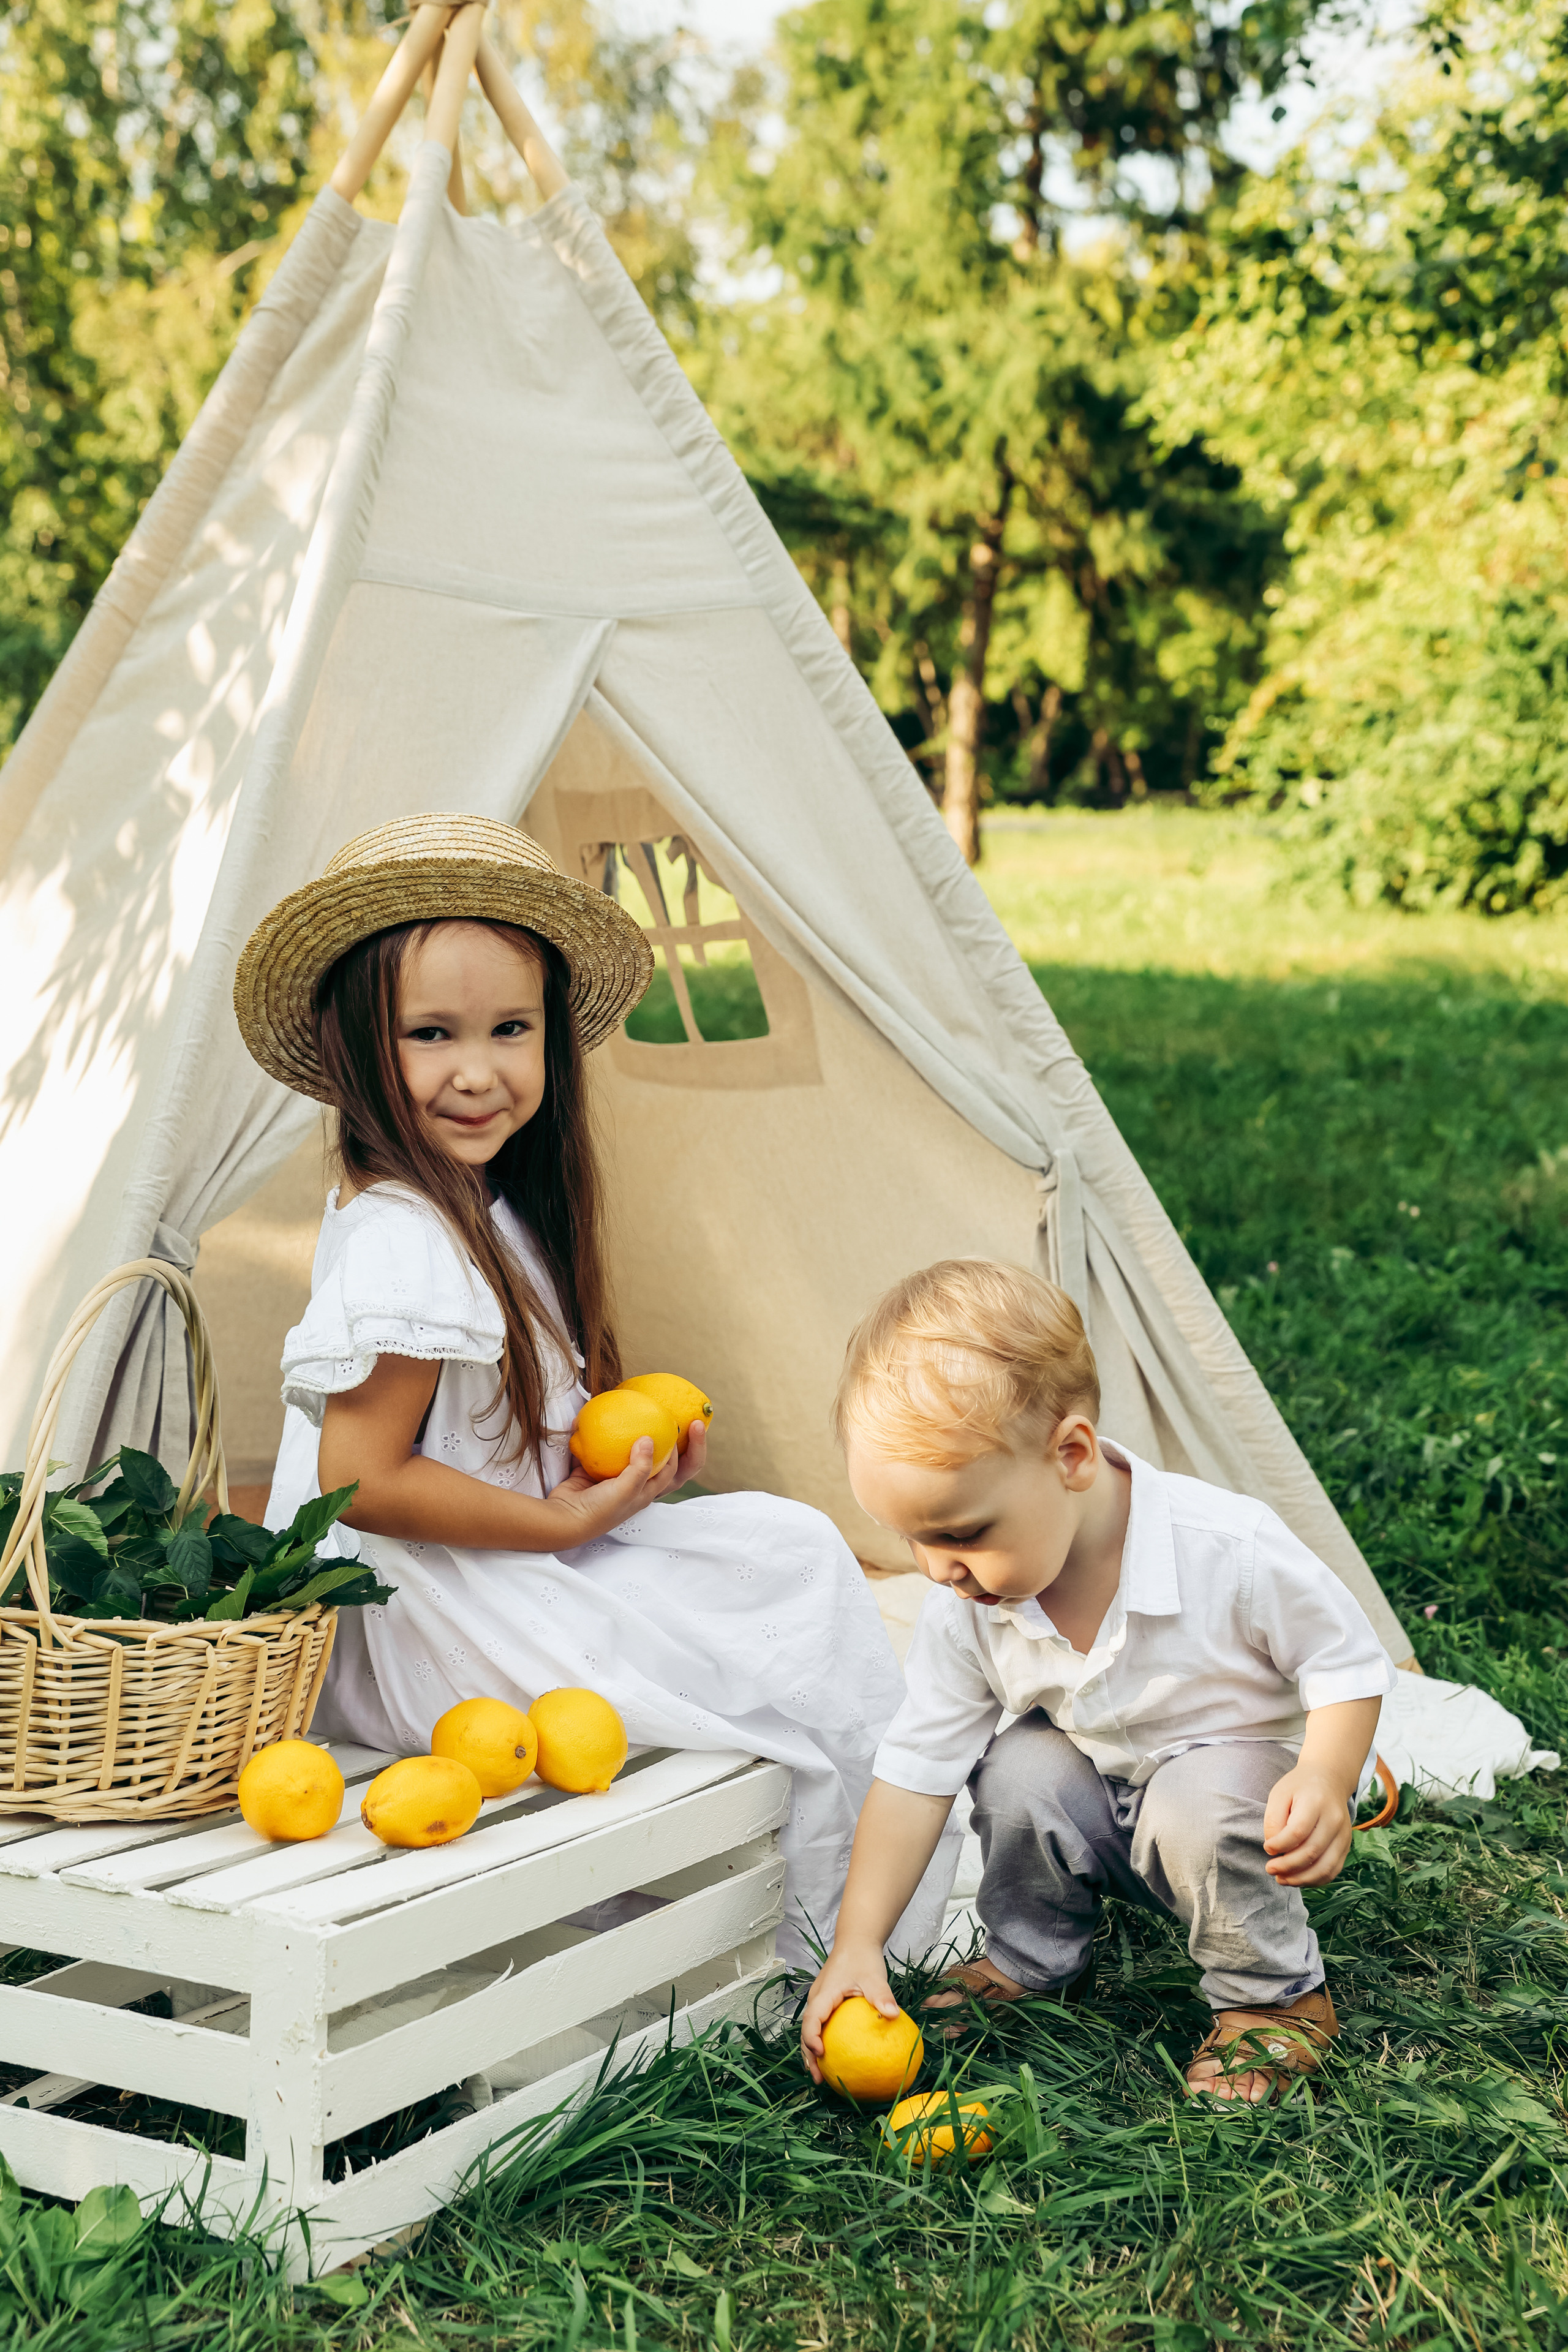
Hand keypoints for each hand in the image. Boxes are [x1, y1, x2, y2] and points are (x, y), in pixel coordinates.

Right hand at [544, 1416, 708, 1547]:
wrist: (564, 1518)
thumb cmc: (599, 1510)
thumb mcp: (626, 1490)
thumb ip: (640, 1467)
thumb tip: (648, 1438)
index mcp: (643, 1492)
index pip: (667, 1470)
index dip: (675, 1452)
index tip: (673, 1430)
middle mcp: (629, 1484)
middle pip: (646, 1460)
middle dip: (652, 1441)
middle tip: (654, 1419)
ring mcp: (609, 1477)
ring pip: (621, 1453)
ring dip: (623, 1437)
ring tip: (628, 1415)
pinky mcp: (590, 1471)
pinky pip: (596, 1451)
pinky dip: (596, 1438)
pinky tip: (596, 1421)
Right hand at [800, 1943, 898, 2084]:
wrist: (856, 1941)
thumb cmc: (863, 1957)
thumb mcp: (874, 1976)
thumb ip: (881, 1995)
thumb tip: (893, 2015)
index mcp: (824, 1993)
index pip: (811, 2019)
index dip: (811, 2038)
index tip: (821, 2054)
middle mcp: (817, 1999)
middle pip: (806, 2031)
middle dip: (809, 2056)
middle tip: (819, 2078)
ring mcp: (820, 2001)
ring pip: (811, 2030)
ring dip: (813, 2052)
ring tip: (823, 2075)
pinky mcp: (826, 2003)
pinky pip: (821, 2025)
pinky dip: (823, 2041)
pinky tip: (838, 2056)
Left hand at [1263, 1763, 1354, 1886]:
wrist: (1329, 1779)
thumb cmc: (1299, 1787)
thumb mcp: (1280, 1794)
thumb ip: (1273, 1820)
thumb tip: (1273, 1848)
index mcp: (1316, 1802)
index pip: (1298, 1831)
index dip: (1280, 1845)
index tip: (1267, 1848)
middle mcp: (1334, 1819)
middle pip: (1311, 1851)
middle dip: (1287, 1866)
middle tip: (1270, 1868)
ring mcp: (1344, 1834)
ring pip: (1325, 1867)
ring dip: (1301, 1879)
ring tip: (1281, 1879)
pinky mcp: (1346, 1845)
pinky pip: (1333, 1870)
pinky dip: (1314, 1880)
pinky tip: (1297, 1878)